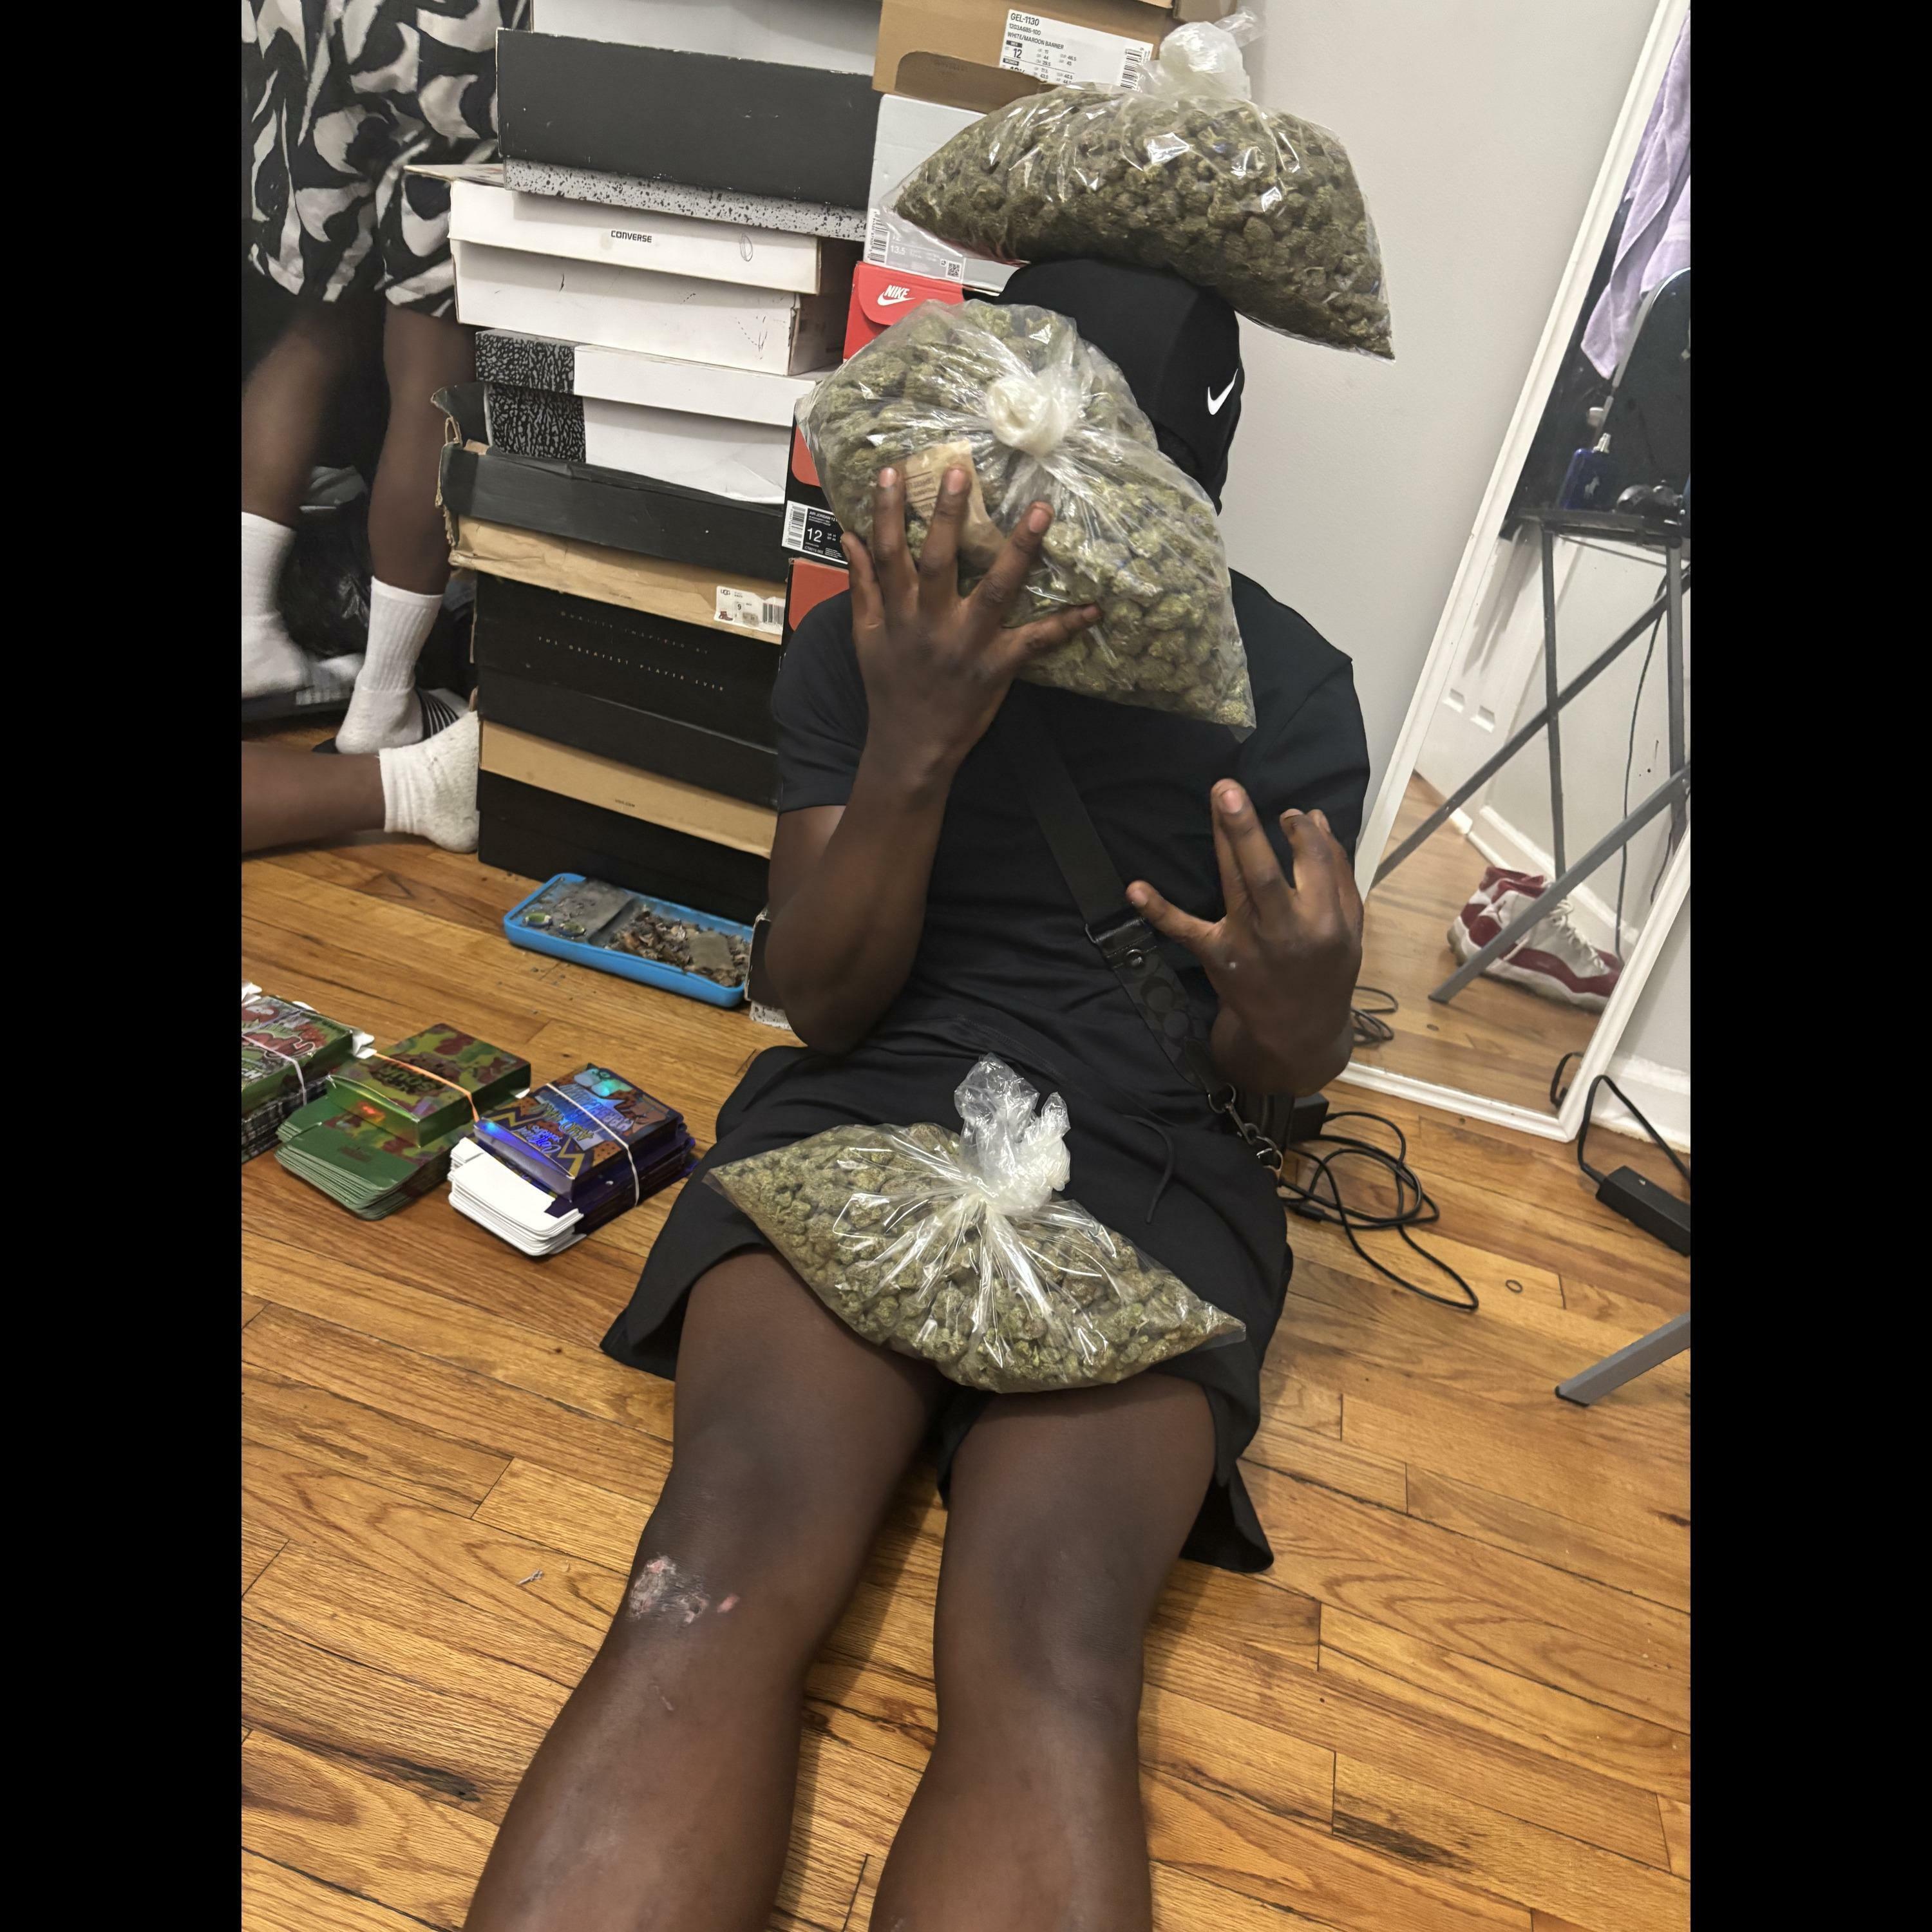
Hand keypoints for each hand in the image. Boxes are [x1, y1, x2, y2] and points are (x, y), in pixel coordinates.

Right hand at [841, 466, 1099, 789]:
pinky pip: (1035, 641)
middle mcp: (932, 623)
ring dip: (1019, 550)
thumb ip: (862, 586)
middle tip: (960, 473)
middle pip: (939, 561)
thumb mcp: (866, 638)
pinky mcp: (997, 667)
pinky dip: (1066, 625)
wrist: (911, 748)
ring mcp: (967, 644)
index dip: (886, 512)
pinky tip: (1093, 608)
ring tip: (1040, 511)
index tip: (891, 471)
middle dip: (948, 517)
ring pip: (994, 590)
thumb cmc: (890, 688)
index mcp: (899, 614)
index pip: (889, 554)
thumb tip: (851, 537)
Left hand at [1128, 783, 1364, 1090]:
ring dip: (1222, 842)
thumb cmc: (1325, 968)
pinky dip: (1158, 911)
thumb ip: (1337, 874)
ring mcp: (1247, 942)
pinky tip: (1134, 888)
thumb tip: (1315, 818)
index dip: (1301, 831)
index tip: (1289, 814)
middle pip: (1265, 873)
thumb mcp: (1348, 928)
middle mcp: (1285, 929)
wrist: (1298, 1032)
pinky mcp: (1217, 955)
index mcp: (1325, 921)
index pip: (1313, 862)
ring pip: (1232, 885)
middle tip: (1229, 790)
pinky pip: (1185, 931)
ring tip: (1217, 799)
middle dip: (1247, 831)